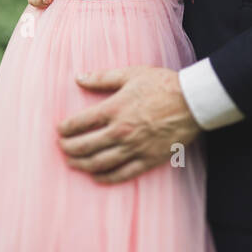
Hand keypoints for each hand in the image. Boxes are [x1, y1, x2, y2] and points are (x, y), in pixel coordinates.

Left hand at [57, 66, 200, 183]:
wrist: (192, 101)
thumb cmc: (162, 84)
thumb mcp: (131, 74)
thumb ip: (102, 78)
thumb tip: (77, 78)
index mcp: (114, 109)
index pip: (81, 123)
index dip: (66, 129)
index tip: (59, 131)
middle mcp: (121, 131)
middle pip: (85, 146)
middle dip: (68, 149)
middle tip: (61, 149)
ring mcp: (134, 148)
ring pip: (100, 163)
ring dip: (82, 165)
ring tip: (72, 164)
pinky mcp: (148, 159)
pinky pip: (122, 174)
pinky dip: (106, 178)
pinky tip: (97, 177)